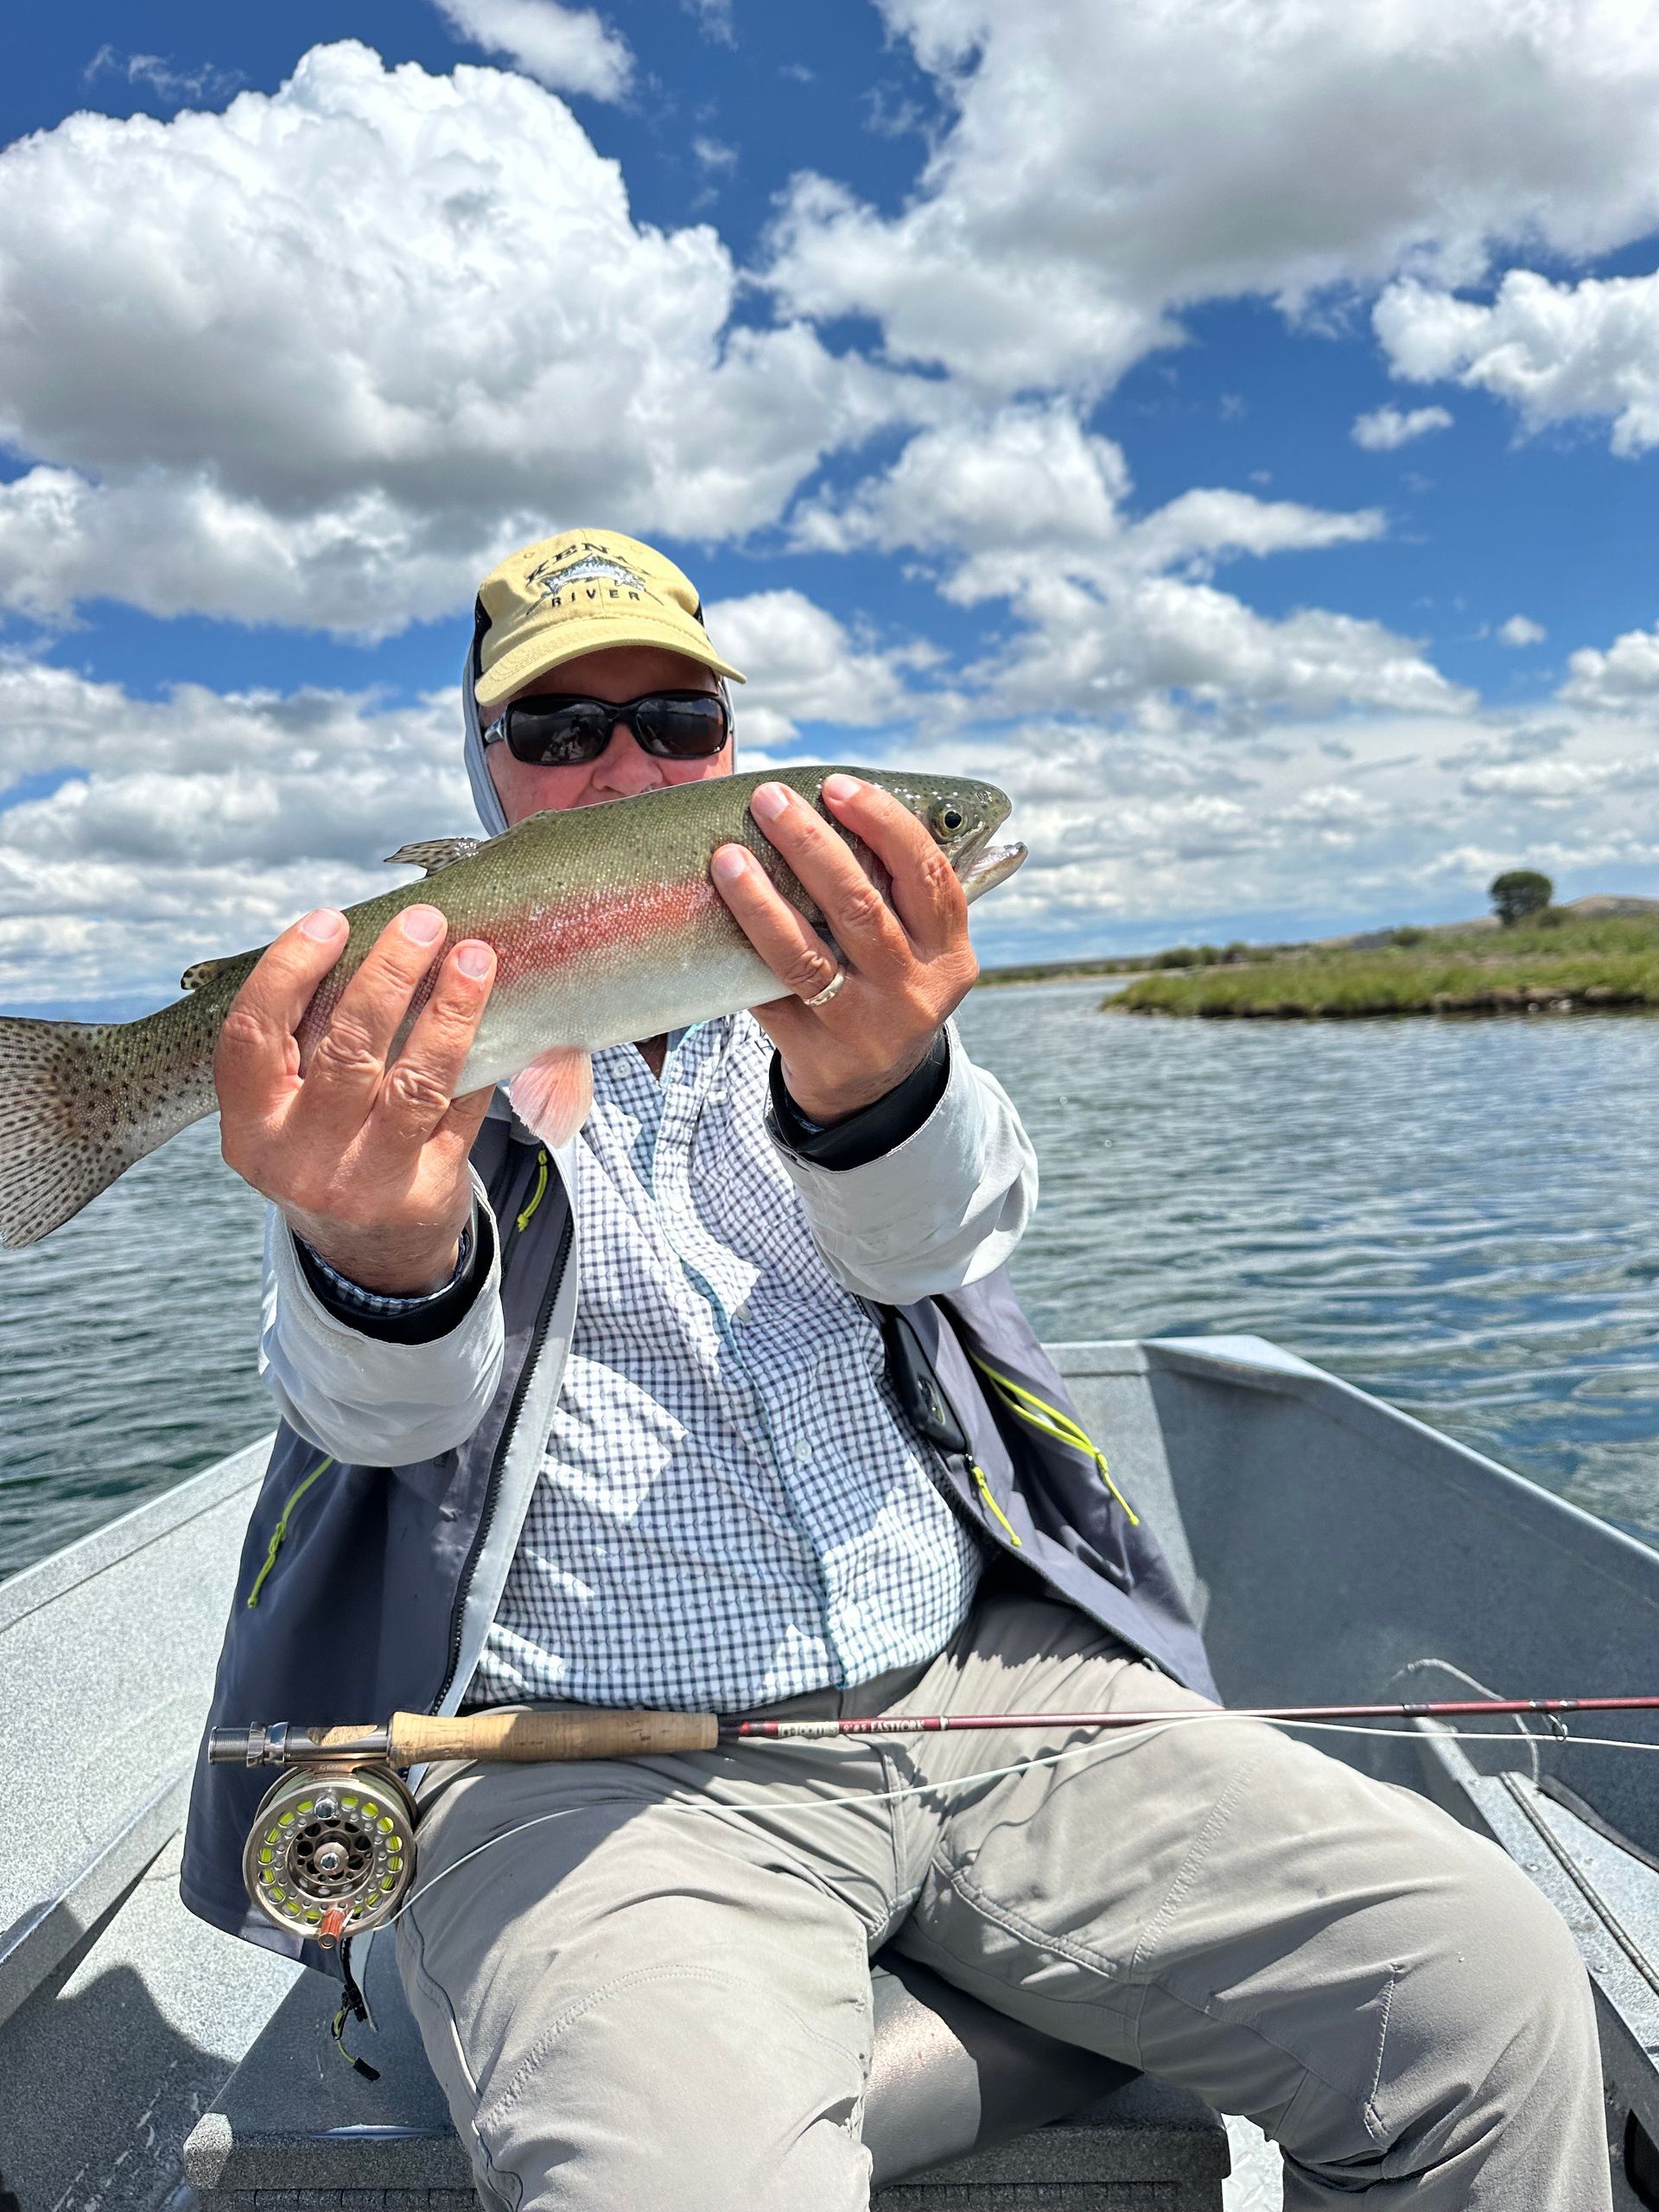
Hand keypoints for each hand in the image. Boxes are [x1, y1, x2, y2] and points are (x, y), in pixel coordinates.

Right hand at [215, 904, 497, 1294]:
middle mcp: (297, 1160)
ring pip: (415, 1081)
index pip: (252, 1034)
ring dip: (450, 1010)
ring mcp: (364, 1184)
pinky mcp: (424, 1194)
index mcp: (249, 1127)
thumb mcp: (291, 1111)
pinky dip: (482, 1061)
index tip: (332, 920)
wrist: (370, 1255)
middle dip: (389, 974)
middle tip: (424, 922)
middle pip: (346, 1051)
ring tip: (476, 957)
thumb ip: (308, 1042)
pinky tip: (499, 1018)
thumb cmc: (329, 1147)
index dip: (290, 969)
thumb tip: (373, 940)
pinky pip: (461, 1111)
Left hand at [710, 773, 977, 1123]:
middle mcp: (915, 989)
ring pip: (807, 952)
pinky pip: (772, 991)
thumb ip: (899, 890)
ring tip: (726, 856)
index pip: (925, 872)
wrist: (872, 1086)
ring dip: (761, 899)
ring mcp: (866, 1025)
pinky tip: (717, 916)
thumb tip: (835, 803)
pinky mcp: (817, 1049)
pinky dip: (747, 952)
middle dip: (810, 844)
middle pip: (860, 904)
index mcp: (949, 951)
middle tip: (769, 801)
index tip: (836, 785)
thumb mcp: (918, 947)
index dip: (882, 822)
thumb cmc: (887, 986)